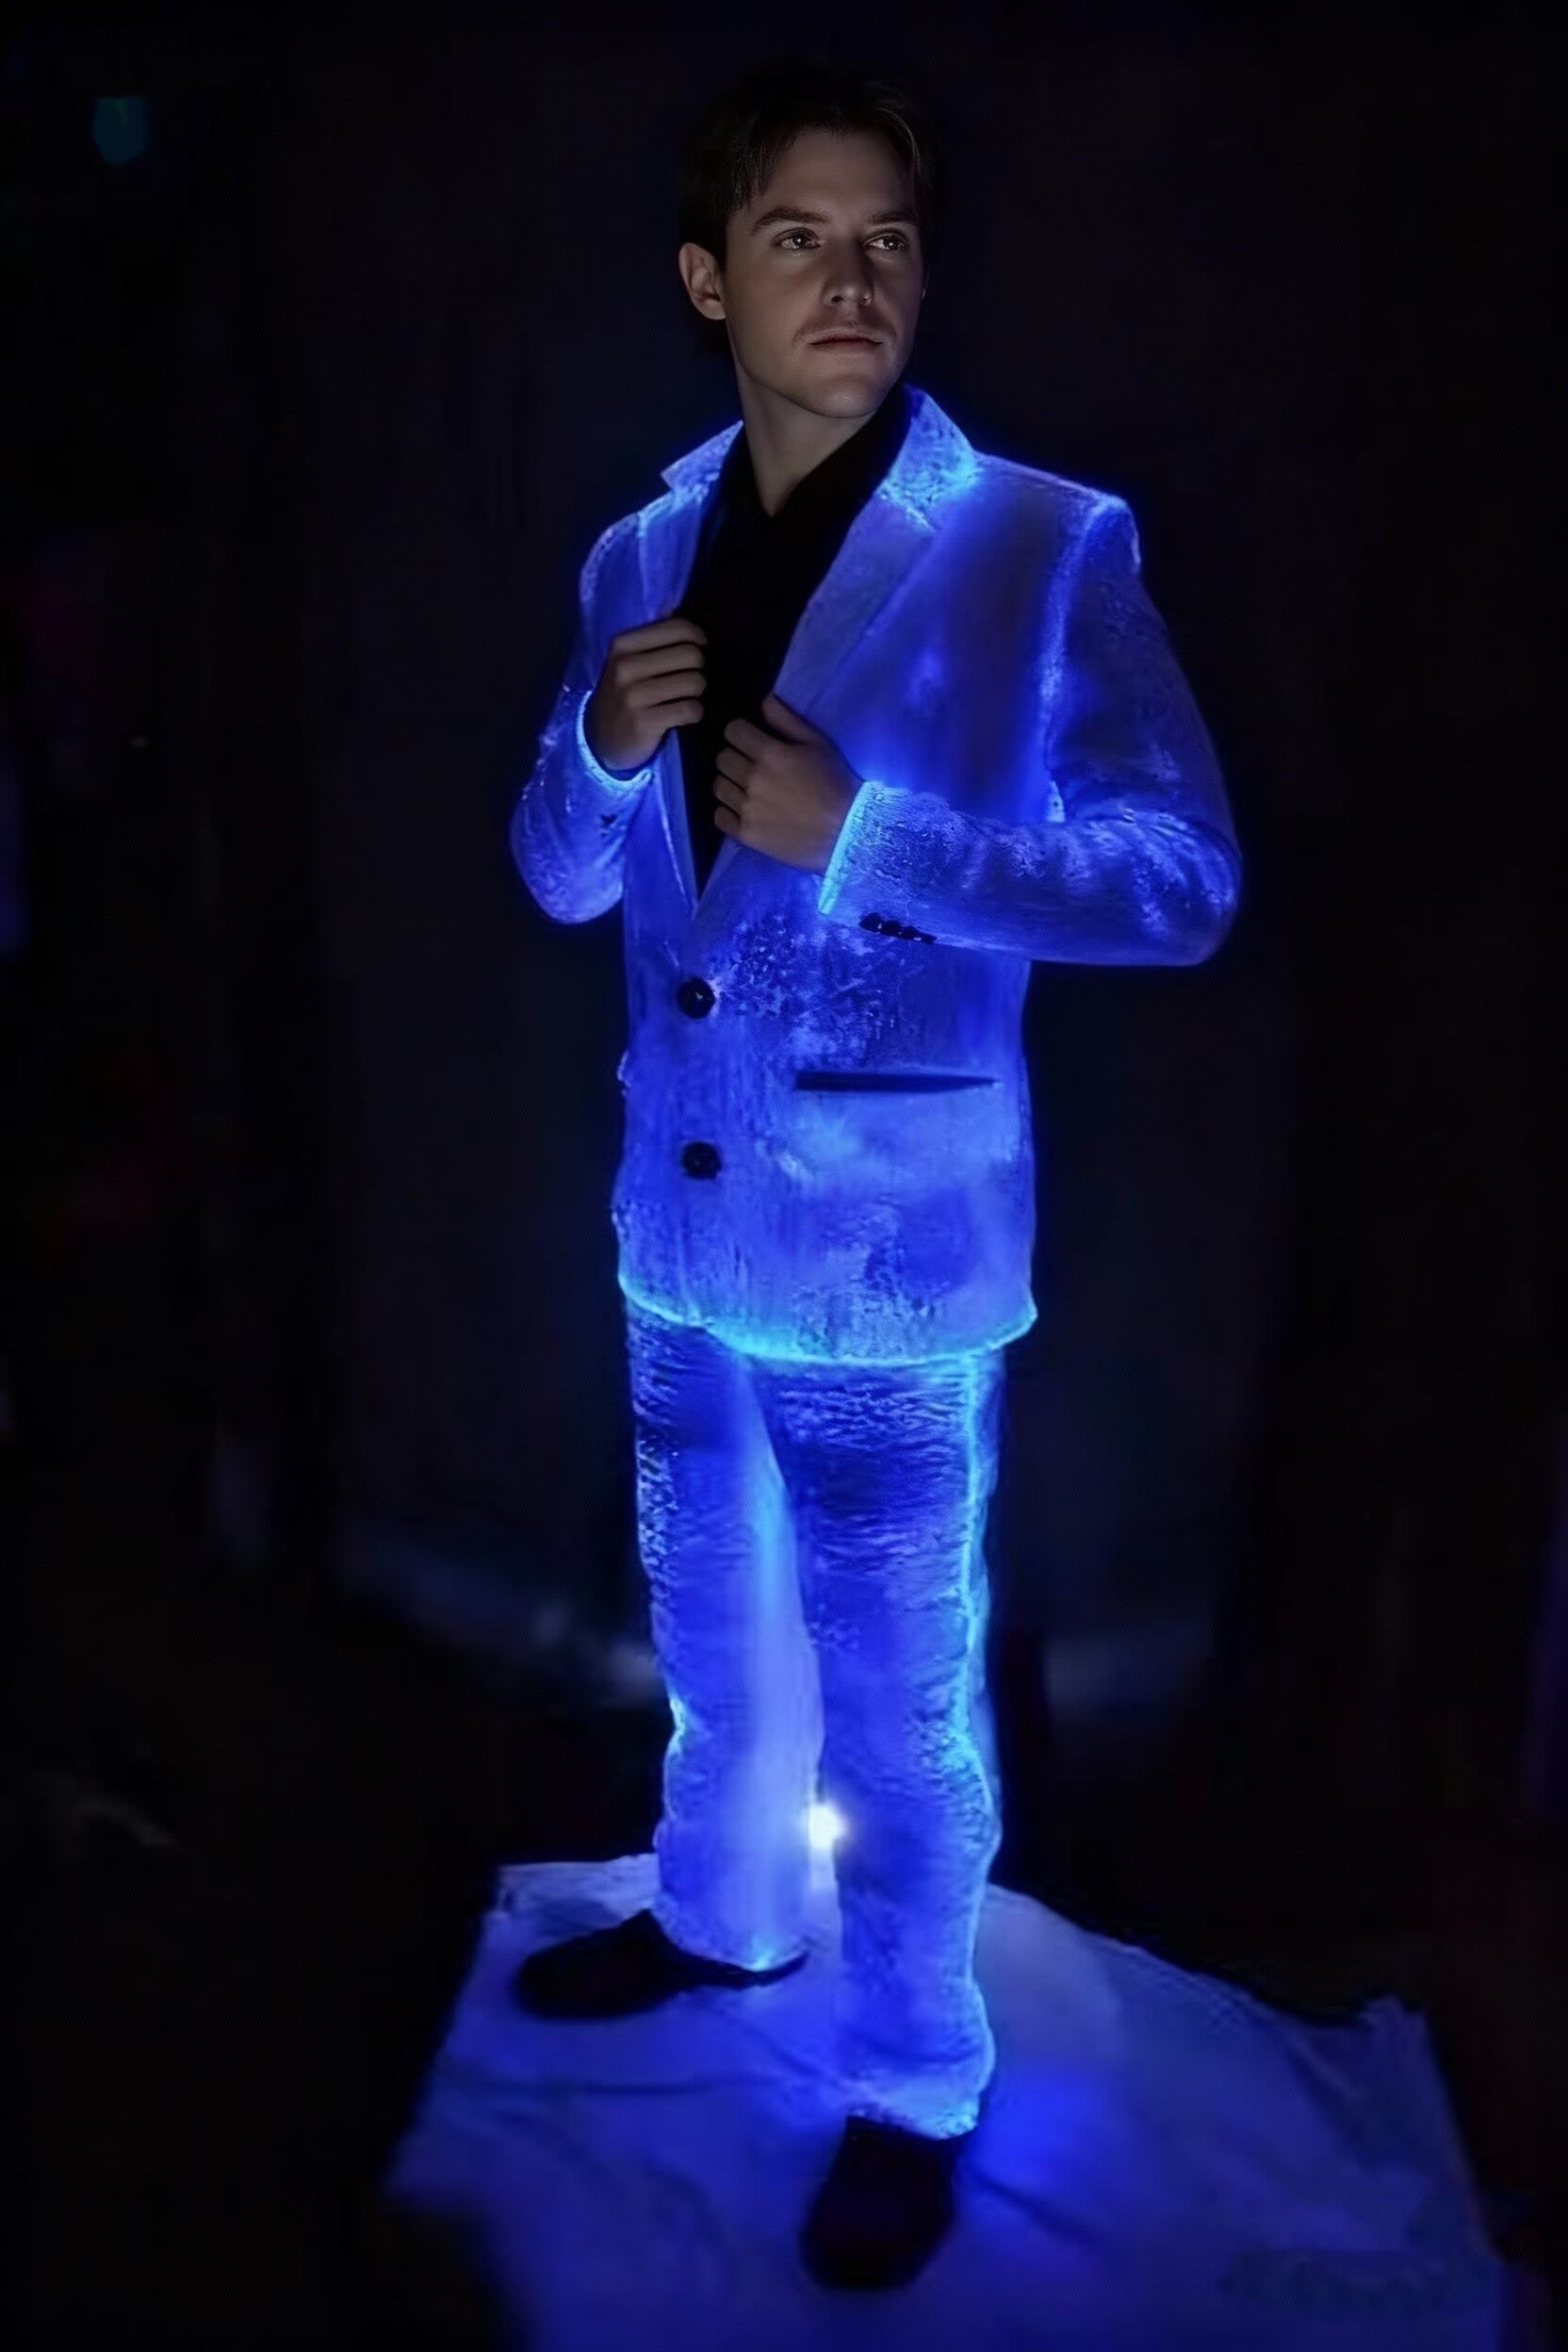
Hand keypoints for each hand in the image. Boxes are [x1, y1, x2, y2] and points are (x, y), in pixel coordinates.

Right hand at [584, 612, 705, 775]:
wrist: (599, 739)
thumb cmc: (622, 694)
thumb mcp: (626, 660)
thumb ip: (652, 636)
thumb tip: (676, 606)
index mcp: (623, 644)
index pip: (677, 628)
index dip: (698, 637)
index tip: (700, 648)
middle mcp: (626, 667)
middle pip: (692, 655)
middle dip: (700, 668)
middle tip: (690, 678)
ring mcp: (634, 696)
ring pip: (695, 682)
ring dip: (697, 692)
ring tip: (686, 697)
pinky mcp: (645, 722)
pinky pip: (691, 710)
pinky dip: (694, 713)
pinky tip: (685, 715)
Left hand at [713, 693, 860, 873]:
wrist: (847, 830)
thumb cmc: (834, 782)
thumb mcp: (817, 743)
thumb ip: (787, 720)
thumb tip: (763, 700)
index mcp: (770, 753)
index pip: (733, 731)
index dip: (740, 732)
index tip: (749, 739)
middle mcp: (753, 779)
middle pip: (722, 758)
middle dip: (734, 756)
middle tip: (749, 764)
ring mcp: (747, 808)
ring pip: (718, 786)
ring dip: (729, 783)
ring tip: (746, 788)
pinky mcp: (746, 834)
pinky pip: (719, 816)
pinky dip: (727, 811)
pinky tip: (743, 810)